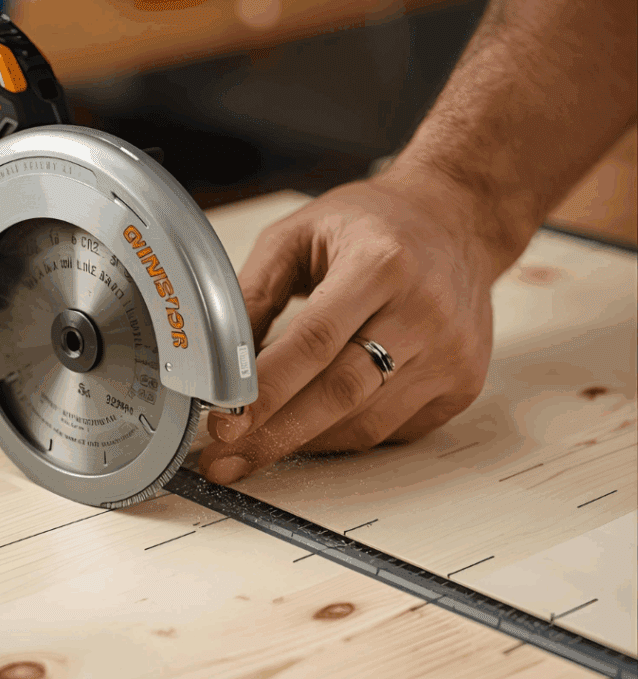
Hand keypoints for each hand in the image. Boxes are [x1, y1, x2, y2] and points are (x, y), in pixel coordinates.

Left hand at [200, 175, 518, 483]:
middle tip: (224, 459)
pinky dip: (340, 437)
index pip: (315, 341)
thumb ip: (253, 293)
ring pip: (364, 424)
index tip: (224, 424)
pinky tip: (308, 431)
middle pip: (340, 394)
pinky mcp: (462, 384)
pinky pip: (389, 431)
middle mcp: (423, 311)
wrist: (458, 219)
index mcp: (380, 263)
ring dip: (302, 443)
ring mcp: (450, 353)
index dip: (266, 391)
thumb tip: (217, 362)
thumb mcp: (298, 234)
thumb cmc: (372, 225)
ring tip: (254, 447)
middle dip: (274, 435)